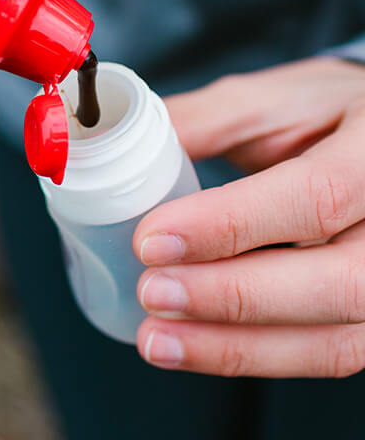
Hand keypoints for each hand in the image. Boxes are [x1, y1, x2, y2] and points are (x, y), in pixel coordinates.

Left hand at [131, 56, 364, 376]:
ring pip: (336, 339)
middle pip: (336, 283)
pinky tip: (195, 347)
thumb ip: (199, 122)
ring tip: (157, 340)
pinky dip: (255, 355)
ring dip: (236, 347)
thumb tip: (118, 150)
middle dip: (232, 296)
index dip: (230, 224)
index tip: (152, 239)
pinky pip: (326, 352)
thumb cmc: (324, 112)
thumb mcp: (268, 100)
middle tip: (152, 292)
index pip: (315, 196)